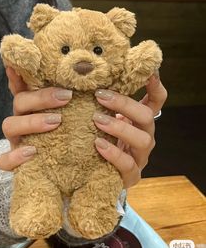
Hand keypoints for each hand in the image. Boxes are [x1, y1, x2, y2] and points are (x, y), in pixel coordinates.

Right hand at [0, 67, 71, 170]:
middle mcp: (21, 118)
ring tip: (56, 122)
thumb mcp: (73, 113)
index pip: (22, 86)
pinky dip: (15, 156)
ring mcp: (16, 139)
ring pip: (10, 125)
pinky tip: (32, 152)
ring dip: (32, 122)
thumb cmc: (71, 133)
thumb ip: (73, 98)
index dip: (18, 75)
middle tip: (66, 97)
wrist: (66, 165)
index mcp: (33, 106)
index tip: (21, 64)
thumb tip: (87, 76)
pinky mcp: (14, 161)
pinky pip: (4, 160)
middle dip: (41, 98)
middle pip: (19, 102)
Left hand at [93, 72, 166, 187]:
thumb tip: (92, 82)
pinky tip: (98, 144)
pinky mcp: (132, 175)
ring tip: (97, 120)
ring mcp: (140, 156)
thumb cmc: (99, 139)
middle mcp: (145, 136)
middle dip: (125, 104)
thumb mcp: (103, 118)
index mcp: (140, 121)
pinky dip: (113, 153)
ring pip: (142, 139)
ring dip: (120, 128)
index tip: (148, 72)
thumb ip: (102, 104)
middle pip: (147, 116)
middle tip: (100, 96)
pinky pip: (128, 164)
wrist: (95, 171)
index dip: (155, 86)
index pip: (156, 101)